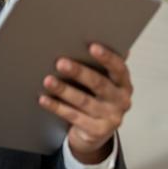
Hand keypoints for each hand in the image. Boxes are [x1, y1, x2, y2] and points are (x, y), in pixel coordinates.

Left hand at [38, 43, 132, 162]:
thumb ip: (97, 65)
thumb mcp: (101, 82)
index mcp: (123, 83)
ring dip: (64, 90)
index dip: (107, 57)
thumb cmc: (96, 97)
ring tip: (48, 80)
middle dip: (79, 72)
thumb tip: (85, 37)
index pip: (119, 68)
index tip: (92, 46)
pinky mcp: (97, 131)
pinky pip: (74, 117)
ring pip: (84, 101)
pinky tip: (44, 99)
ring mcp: (111, 117)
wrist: (95, 131)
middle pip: (99, 84)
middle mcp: (121, 100)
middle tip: (61, 62)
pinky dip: (57, 107)